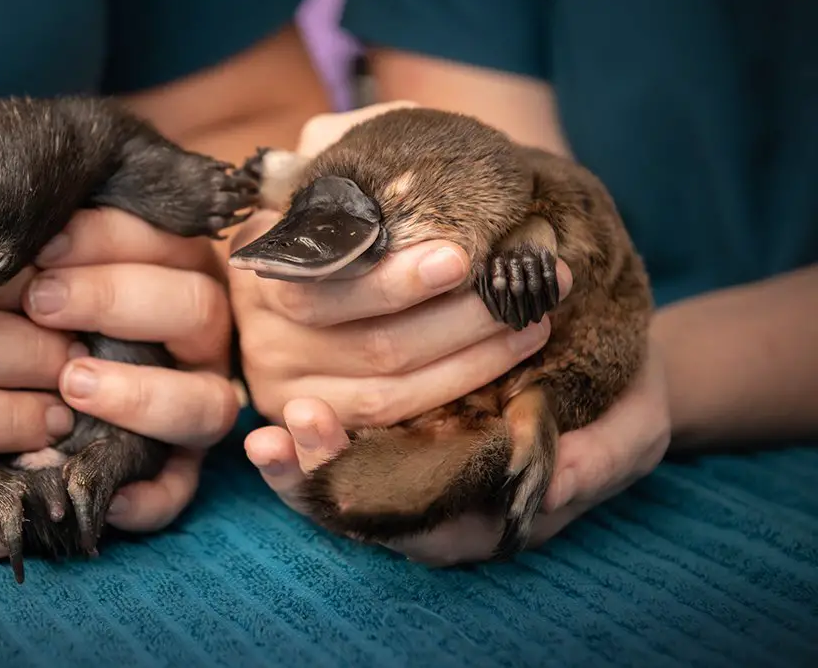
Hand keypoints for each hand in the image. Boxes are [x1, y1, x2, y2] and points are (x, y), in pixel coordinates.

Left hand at [24, 207, 240, 532]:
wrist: (20, 381)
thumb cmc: (33, 302)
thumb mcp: (44, 261)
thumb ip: (45, 239)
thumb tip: (12, 220)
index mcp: (176, 269)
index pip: (166, 241)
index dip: (108, 238)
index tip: (42, 244)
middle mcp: (199, 337)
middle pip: (199, 308)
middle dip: (118, 300)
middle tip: (42, 303)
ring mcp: (195, 404)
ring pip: (208, 404)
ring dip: (143, 394)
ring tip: (72, 384)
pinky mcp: (176, 470)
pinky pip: (179, 491)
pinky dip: (145, 499)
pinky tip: (97, 495)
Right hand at [232, 101, 569, 421]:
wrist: (314, 259)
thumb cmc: (335, 205)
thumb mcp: (329, 159)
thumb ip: (352, 137)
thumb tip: (388, 136)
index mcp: (263, 262)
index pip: (324, 284)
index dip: (395, 281)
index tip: (462, 257)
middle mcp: (266, 332)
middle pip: (372, 345)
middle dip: (462, 321)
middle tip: (527, 287)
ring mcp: (285, 387)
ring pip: (389, 394)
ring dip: (473, 362)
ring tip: (533, 320)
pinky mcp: (318, 421)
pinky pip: (390, 427)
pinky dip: (451, 399)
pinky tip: (504, 362)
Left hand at [247, 341, 670, 564]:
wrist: (613, 359)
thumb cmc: (625, 398)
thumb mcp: (631, 428)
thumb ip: (595, 461)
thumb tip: (548, 485)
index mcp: (498, 516)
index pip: (426, 530)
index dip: (375, 501)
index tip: (328, 451)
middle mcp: (449, 503)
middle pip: (371, 514)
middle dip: (319, 481)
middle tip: (279, 437)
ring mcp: (422, 468)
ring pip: (349, 486)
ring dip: (303, 462)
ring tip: (256, 433)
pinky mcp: (409, 431)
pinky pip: (355, 443)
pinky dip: (317, 429)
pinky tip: (272, 402)